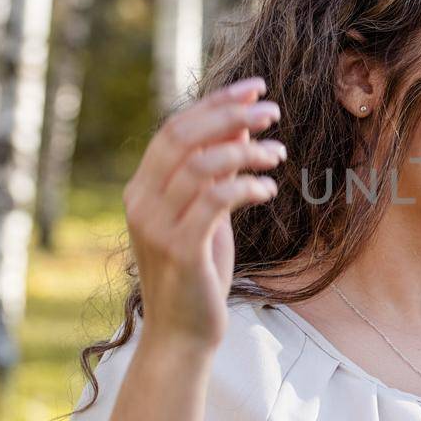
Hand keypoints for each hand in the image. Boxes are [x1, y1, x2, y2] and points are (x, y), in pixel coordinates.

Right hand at [123, 80, 283, 351]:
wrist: (183, 333)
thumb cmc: (198, 271)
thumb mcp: (206, 213)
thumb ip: (215, 171)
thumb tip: (240, 124)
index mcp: (142, 188)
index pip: (175, 128)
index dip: (216, 103)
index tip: (256, 87)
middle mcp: (141, 202)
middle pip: (183, 136)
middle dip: (231, 116)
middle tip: (273, 111)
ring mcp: (156, 225)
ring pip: (201, 165)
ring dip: (246, 152)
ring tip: (278, 154)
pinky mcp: (180, 249)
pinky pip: (216, 200)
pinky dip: (247, 186)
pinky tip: (269, 189)